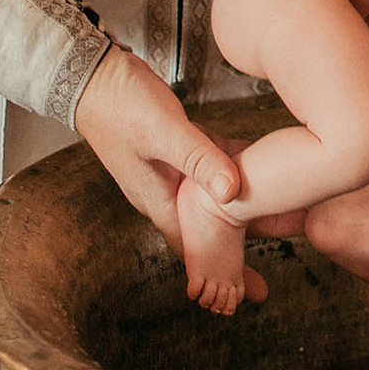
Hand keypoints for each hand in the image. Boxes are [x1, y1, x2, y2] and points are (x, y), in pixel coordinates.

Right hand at [72, 48, 264, 304]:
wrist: (94, 73)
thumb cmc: (121, 103)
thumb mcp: (163, 132)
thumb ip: (199, 159)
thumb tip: (231, 193)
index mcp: (158, 199)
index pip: (196, 249)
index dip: (224, 272)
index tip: (249, 296)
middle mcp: (165, 191)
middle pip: (209, 232)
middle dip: (236, 254)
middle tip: (264, 279)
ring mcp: (170, 169)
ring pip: (212, 203)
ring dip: (240, 215)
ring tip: (275, 228)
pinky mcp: (176, 147)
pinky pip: (211, 168)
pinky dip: (233, 173)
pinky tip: (258, 170)